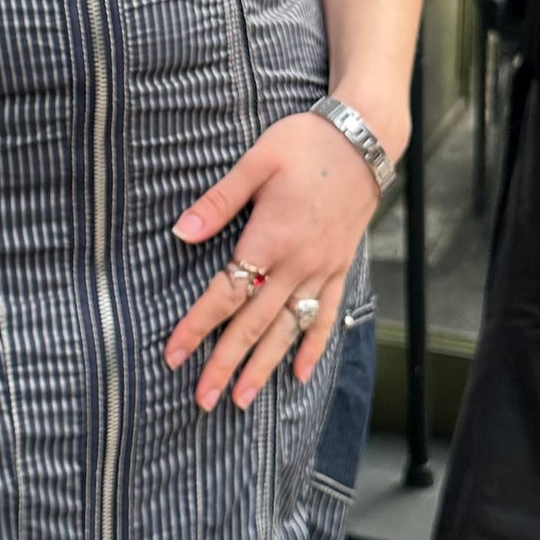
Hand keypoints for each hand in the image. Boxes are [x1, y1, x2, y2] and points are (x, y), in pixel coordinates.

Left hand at [164, 111, 378, 410]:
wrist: (366, 138)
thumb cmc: (306, 143)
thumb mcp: (256, 161)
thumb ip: (219, 202)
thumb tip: (182, 233)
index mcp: (272, 238)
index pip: (227, 293)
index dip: (197, 326)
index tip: (173, 355)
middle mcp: (298, 264)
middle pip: (254, 324)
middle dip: (226, 363)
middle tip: (203, 400)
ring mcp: (322, 270)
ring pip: (288, 329)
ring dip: (264, 366)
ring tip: (242, 400)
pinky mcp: (339, 268)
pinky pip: (325, 315)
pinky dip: (312, 346)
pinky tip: (300, 375)